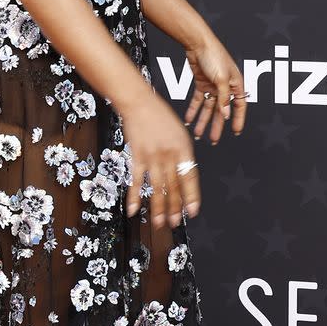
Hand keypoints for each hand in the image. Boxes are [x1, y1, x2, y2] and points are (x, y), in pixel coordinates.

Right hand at [121, 88, 198, 230]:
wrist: (139, 103)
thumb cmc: (160, 116)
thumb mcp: (180, 133)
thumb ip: (183, 154)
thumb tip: (184, 174)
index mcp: (184, 148)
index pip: (190, 177)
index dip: (191, 196)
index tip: (192, 211)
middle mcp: (169, 154)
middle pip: (173, 186)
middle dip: (175, 207)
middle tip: (175, 222)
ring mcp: (152, 156)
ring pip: (157, 187)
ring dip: (158, 207)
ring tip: (159, 222)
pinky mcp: (136, 156)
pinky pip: (136, 180)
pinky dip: (134, 196)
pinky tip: (134, 209)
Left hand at [183, 33, 246, 142]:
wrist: (198, 43)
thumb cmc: (214, 56)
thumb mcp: (221, 79)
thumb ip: (223, 99)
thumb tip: (226, 115)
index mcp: (235, 84)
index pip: (239, 106)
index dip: (238, 120)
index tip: (236, 132)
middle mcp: (225, 87)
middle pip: (221, 111)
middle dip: (217, 126)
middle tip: (213, 140)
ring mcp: (212, 86)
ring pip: (208, 108)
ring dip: (203, 121)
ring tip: (199, 134)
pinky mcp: (201, 83)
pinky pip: (198, 101)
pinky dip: (193, 110)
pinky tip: (189, 120)